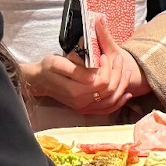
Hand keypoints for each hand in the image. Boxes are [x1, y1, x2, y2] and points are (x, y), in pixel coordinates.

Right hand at [23, 15, 141, 114]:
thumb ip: (76, 70)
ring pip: (111, 101)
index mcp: (75, 90)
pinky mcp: (86, 109)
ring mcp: (84, 107)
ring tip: (126, 72)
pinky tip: (126, 94)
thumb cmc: (48, 68)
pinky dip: (119, 102)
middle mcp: (81, 102)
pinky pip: (107, 110)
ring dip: (122, 86)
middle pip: (109, 91)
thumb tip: (93, 75)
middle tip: (118, 59)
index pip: (102, 82)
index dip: (107, 68)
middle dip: (117, 74)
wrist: (39, 81)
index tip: (104, 56)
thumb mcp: (57, 63)